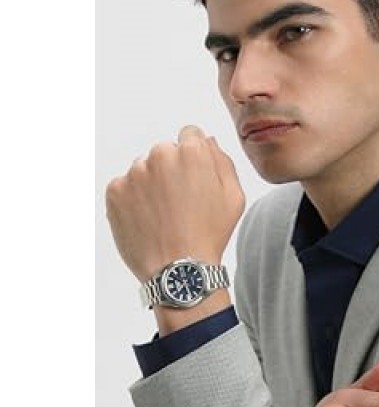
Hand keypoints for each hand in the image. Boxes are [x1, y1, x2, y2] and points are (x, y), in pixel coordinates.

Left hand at [105, 125, 244, 283]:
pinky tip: (148, 220)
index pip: (189, 135)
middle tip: (179, 202)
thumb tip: (207, 142)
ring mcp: (134, 173)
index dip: (194, 156)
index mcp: (191, 152)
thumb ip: (222, 161)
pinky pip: (125, 187)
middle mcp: (159, 155)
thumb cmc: (209, 234)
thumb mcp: (234, 196)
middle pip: (165, 152)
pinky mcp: (115, 191)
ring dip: (151, 185)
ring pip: (144, 170)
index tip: (194, 177)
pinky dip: (134, 200)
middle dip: (171, 170)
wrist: (178, 271)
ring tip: (163, 215)